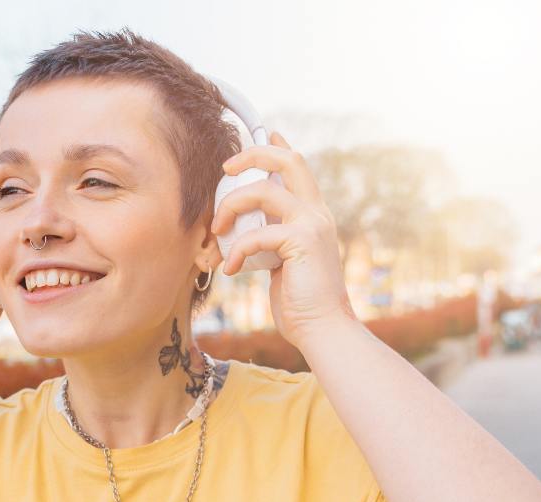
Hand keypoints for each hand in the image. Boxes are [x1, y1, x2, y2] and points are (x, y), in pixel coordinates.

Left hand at [210, 131, 357, 348]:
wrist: (323, 330)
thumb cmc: (300, 304)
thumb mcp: (282, 263)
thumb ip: (271, 241)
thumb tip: (245, 232)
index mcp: (314, 215)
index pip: (298, 167)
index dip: (278, 146)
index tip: (263, 133)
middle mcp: (317, 213)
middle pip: (288, 161)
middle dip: (253, 154)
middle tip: (225, 168)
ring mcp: (312, 225)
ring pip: (265, 191)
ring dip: (232, 206)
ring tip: (217, 231)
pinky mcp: (302, 243)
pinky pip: (257, 234)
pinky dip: (236, 251)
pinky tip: (229, 269)